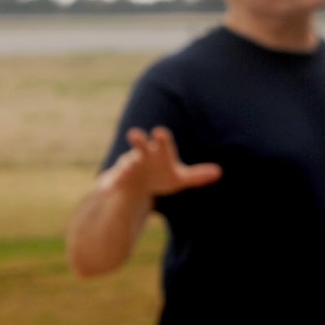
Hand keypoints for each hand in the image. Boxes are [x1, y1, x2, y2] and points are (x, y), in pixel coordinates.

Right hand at [105, 126, 222, 201]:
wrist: (136, 184)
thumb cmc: (161, 175)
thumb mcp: (179, 178)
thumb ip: (197, 175)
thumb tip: (219, 172)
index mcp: (159, 153)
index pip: (163, 144)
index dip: (162, 139)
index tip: (159, 132)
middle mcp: (142, 156)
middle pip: (140, 146)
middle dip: (138, 141)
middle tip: (134, 134)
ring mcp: (128, 167)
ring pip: (125, 164)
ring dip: (124, 166)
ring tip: (125, 169)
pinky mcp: (116, 180)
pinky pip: (111, 183)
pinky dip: (108, 186)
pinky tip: (105, 193)